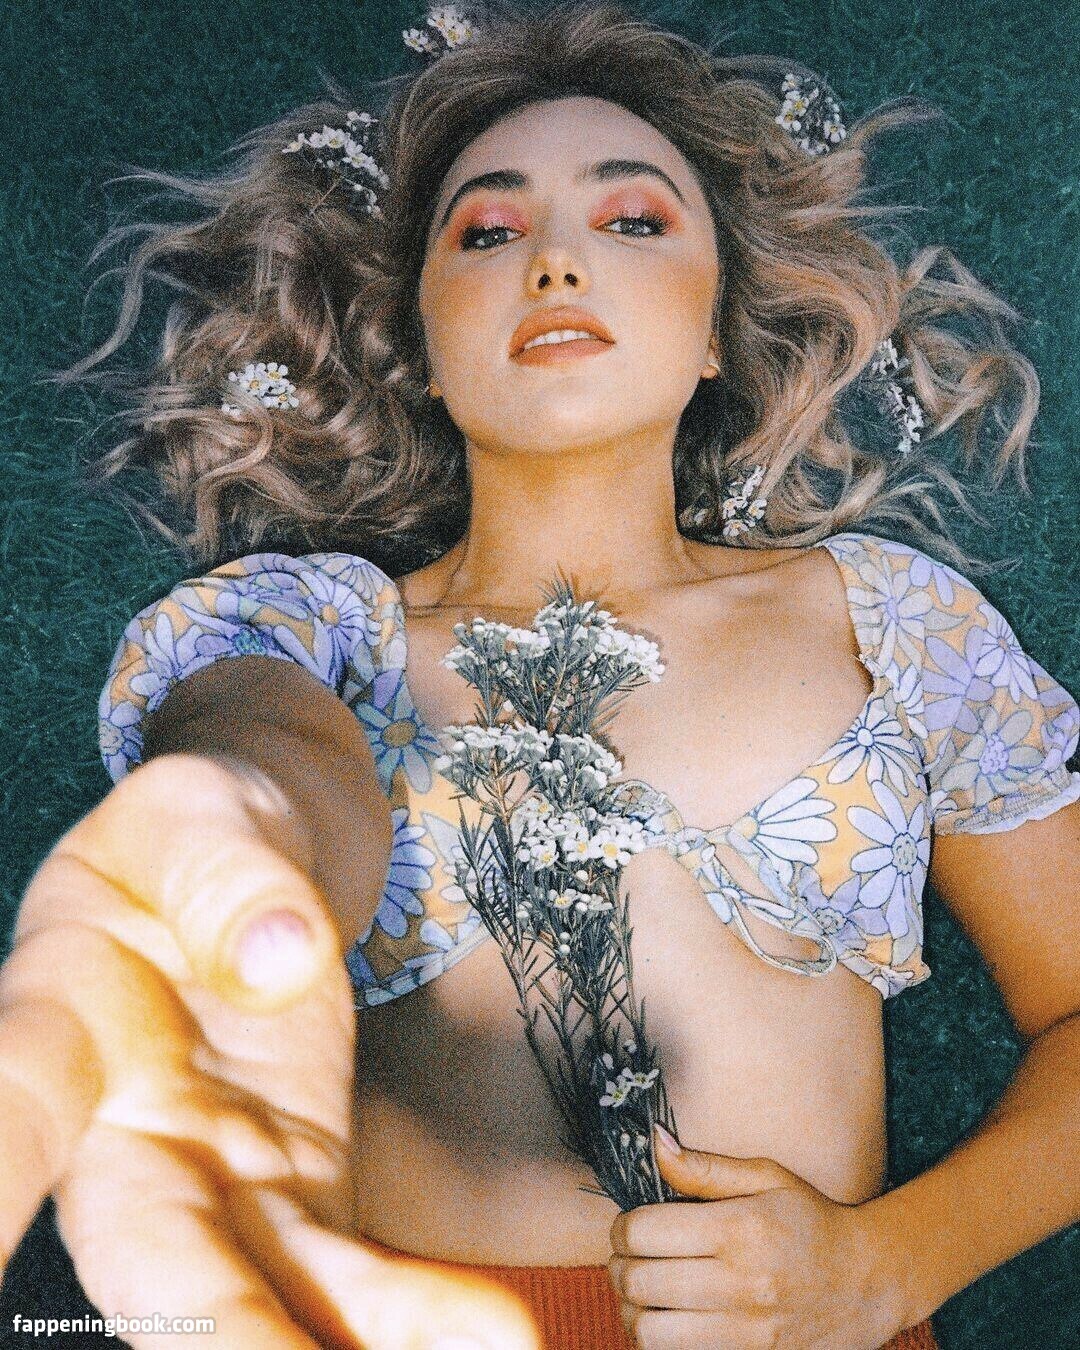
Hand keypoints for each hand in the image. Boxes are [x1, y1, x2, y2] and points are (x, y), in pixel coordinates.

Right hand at [0, 753, 539, 1349]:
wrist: (269, 847)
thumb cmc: (204, 822)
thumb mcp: (204, 810)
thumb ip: (229, 878)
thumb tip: (279, 959)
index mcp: (64, 1016)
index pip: (18, 1103)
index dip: (0, 1176)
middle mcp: (124, 1124)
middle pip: (150, 1251)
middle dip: (218, 1332)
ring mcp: (213, 1167)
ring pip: (253, 1288)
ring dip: (324, 1347)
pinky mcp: (294, 1180)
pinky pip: (340, 1265)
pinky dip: (407, 1311)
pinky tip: (485, 1334)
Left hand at [607, 1124, 895, 1349]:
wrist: (867, 1283)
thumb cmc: (810, 1220)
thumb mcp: (766, 1177)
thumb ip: (704, 1166)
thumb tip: (654, 1140)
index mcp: (740, 1229)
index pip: (644, 1232)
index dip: (621, 1227)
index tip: (629, 1224)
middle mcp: (741, 1283)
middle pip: (639, 1283)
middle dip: (619, 1267)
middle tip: (628, 1257)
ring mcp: (746, 1332)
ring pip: (651, 1333)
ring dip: (633, 1311)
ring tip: (642, 1293)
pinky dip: (660, 1340)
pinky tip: (668, 1319)